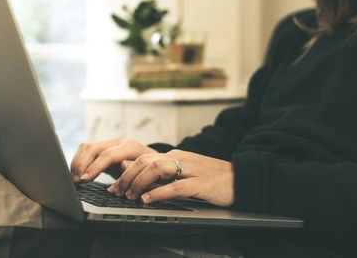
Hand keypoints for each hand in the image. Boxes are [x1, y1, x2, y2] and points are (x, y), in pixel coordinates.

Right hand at [71, 138, 157, 182]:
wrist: (152, 162)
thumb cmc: (149, 170)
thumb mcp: (145, 172)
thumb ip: (133, 169)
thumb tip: (122, 165)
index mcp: (130, 147)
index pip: (108, 155)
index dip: (94, 167)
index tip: (85, 179)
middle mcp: (118, 142)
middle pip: (93, 148)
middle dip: (82, 165)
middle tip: (77, 181)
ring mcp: (109, 144)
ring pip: (87, 147)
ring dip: (78, 163)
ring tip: (75, 179)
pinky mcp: (103, 149)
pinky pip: (86, 151)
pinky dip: (79, 161)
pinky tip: (77, 173)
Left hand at [108, 149, 234, 206]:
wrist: (240, 178)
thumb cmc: (209, 177)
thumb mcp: (182, 172)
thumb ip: (160, 172)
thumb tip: (136, 170)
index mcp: (175, 156)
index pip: (143, 158)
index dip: (126, 172)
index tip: (115, 186)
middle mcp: (180, 158)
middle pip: (146, 161)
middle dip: (127, 177)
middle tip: (117, 192)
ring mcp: (191, 169)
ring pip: (157, 169)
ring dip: (139, 182)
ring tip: (129, 195)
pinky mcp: (201, 183)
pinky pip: (176, 186)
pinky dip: (159, 192)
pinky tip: (148, 200)